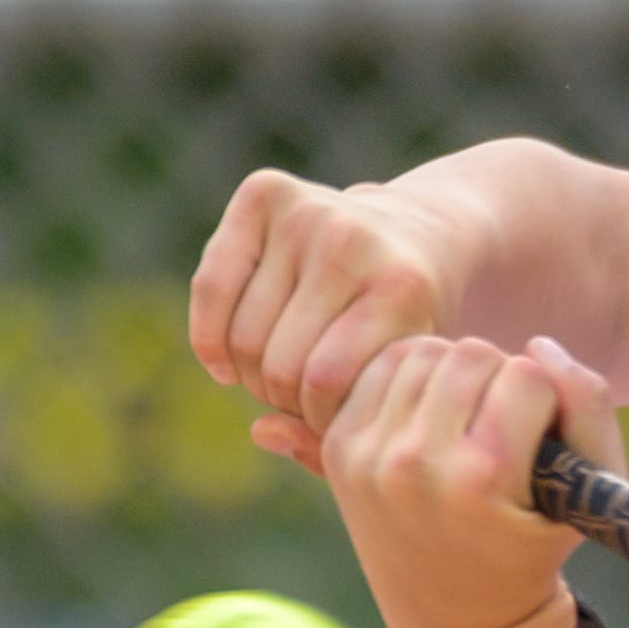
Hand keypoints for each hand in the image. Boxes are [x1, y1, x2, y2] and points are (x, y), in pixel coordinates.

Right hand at [188, 168, 476, 456]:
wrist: (418, 239)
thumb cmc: (405, 329)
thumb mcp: (398, 378)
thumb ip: (344, 422)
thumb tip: (260, 433)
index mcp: (401, 289)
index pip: (327, 382)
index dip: (319, 420)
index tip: (332, 427)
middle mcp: (350, 241)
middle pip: (281, 361)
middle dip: (285, 402)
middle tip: (300, 408)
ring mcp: (306, 213)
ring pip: (243, 334)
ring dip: (251, 377)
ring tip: (277, 386)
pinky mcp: (265, 194)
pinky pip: (211, 286)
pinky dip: (210, 339)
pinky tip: (225, 366)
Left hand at [319, 332, 624, 627]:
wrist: (459, 616)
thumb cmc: (538, 545)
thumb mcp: (591, 489)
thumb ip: (589, 405)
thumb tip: (537, 345)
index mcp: (481, 479)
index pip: (527, 375)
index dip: (547, 402)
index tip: (540, 443)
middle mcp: (416, 465)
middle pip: (472, 352)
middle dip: (500, 380)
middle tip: (504, 426)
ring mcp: (370, 456)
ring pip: (425, 350)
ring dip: (455, 374)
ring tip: (469, 420)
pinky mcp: (340, 447)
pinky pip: (381, 366)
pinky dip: (412, 380)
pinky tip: (431, 418)